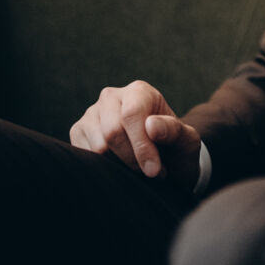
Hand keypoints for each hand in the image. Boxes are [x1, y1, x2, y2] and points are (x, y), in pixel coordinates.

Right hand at [69, 79, 200, 188]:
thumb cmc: (176, 150)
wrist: (164, 164)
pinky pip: (84, 155)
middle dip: (133, 159)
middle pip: (112, 132)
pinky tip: (119, 167)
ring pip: (98, 147)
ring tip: (139, 169)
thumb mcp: (186, 141)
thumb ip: (174, 131)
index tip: (155, 171)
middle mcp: (111, 97)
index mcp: (139, 92)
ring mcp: (91, 114)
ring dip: (120, 166)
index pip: (132, 114)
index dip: (142, 146)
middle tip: (151, 173)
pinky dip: (104, 168)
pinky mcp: (78, 133)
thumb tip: (151, 126)